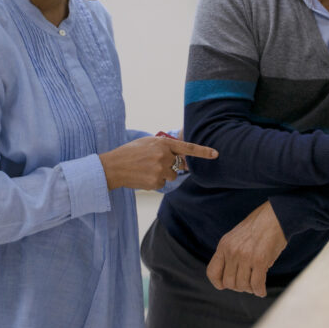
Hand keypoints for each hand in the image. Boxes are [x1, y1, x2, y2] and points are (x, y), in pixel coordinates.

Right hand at [98, 135, 217, 190]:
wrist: (113, 166)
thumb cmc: (130, 152)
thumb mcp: (148, 142)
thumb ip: (165, 147)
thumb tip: (180, 156)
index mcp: (163, 144)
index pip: (187, 148)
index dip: (203, 152)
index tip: (216, 154)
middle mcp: (163, 156)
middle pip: (178, 165)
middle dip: (170, 166)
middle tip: (153, 163)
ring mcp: (160, 170)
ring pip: (171, 176)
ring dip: (163, 175)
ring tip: (146, 170)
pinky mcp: (155, 182)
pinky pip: (162, 184)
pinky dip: (155, 182)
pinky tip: (143, 177)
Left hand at [206, 202, 286, 295]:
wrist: (277, 214)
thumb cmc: (261, 225)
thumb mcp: (238, 235)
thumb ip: (233, 252)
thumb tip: (236, 275)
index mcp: (224, 245)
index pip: (212, 272)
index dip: (218, 283)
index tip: (226, 285)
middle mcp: (232, 251)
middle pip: (229, 282)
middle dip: (239, 287)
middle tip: (248, 284)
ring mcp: (245, 256)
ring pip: (242, 285)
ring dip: (250, 289)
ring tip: (256, 286)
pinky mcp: (260, 260)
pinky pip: (256, 284)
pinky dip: (259, 291)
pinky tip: (262, 291)